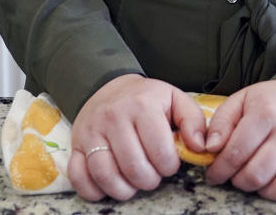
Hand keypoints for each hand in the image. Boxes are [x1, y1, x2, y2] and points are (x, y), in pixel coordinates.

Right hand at [67, 73, 207, 200]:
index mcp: (142, 105)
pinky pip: (78, 176)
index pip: (160, 150)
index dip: (169, 166)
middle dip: (149, 180)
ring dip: (124, 189)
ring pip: (105, 174)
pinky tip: (109, 185)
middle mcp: (113, 117)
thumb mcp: (174, 99)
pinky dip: (94, 190)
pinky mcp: (75, 144)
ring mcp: (91, 131)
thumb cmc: (146, 98)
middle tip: (152, 174)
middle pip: (134, 167)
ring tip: (133, 183)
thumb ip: (193, 121)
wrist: (109, 86)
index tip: (168, 162)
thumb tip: (200, 147)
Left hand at [203, 79, 275, 200]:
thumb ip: (221, 123)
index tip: (214, 175)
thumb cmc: (270, 101)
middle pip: (259, 173)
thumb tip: (210, 148)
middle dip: (240, 182)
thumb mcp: (241, 101)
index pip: (237, 153)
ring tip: (258, 181)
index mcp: (267, 113)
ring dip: (265, 191)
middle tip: (236, 178)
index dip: (220, 170)